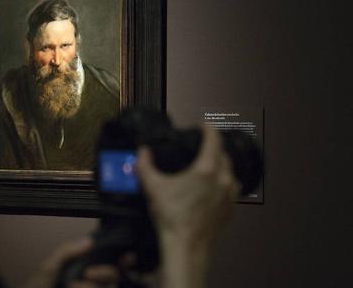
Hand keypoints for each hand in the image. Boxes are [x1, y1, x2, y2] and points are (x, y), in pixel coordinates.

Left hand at [23, 237, 120, 287]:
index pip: (113, 263)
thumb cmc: (37, 287)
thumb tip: (89, 241)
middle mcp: (93, 282)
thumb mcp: (49, 266)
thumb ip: (67, 251)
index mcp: (86, 269)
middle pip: (115, 276)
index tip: (125, 257)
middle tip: (88, 272)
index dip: (125, 260)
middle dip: (106, 272)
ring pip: (111, 287)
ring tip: (73, 286)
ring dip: (93, 286)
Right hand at [136, 127, 239, 287]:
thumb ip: (145, 165)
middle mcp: (223, 179)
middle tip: (198, 147)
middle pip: (223, 153)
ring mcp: (229, 194)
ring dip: (219, 165)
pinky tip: (208, 189)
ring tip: (204, 167)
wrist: (186, 247)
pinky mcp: (230, 209)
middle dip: (211, 147)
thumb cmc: (173, 218)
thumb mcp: (152, 187)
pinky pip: (230, 189)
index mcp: (206, 169)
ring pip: (229, 171)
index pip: (214, 138)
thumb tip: (142, 152)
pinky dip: (221, 183)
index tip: (201, 125)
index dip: (207, 127)